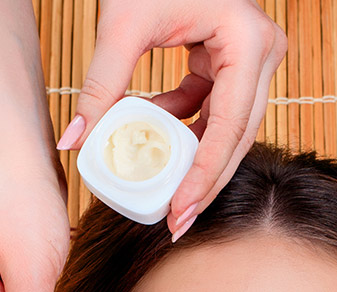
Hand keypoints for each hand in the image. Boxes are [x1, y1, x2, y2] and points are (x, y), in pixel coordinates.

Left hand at [56, 0, 287, 234]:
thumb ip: (100, 84)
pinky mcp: (234, 63)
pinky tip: (157, 135)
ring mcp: (253, 58)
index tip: (181, 211)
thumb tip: (73, 143)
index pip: (228, 127)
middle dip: (204, 182)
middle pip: (236, 138)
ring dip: (193, 159)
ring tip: (166, 195)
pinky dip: (185, 127)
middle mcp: (262, 51)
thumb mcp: (122, 25)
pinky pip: (214, 111)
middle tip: (177, 221)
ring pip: (229, 131)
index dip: (204, 175)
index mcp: (247, 39)